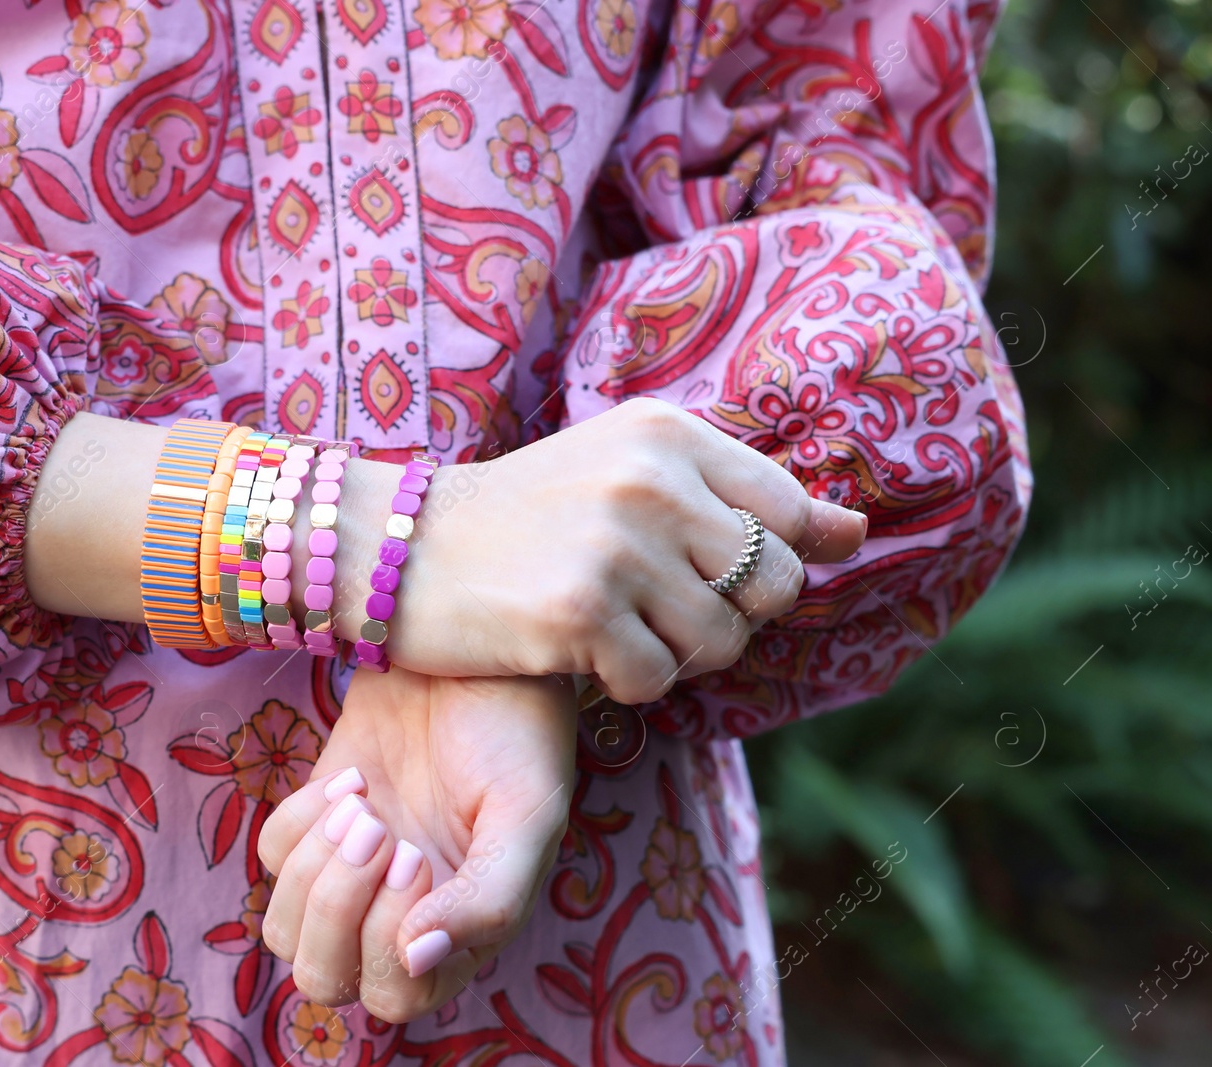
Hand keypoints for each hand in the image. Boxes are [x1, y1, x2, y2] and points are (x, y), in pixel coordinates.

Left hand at [255, 668, 574, 1022]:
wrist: (473, 650)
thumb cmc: (517, 736)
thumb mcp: (527, 820)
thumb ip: (489, 903)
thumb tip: (418, 960)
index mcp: (461, 934)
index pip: (397, 996)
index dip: (387, 939)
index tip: (416, 853)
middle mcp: (399, 916)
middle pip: (326, 978)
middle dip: (336, 910)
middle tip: (379, 830)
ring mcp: (351, 872)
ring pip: (284, 930)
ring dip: (312, 870)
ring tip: (360, 804)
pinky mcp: (316, 822)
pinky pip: (272, 855)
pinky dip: (301, 819)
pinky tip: (354, 778)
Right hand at [379, 399, 866, 701]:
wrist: (400, 549)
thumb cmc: (524, 517)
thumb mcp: (632, 478)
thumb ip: (743, 501)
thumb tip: (857, 533)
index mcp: (670, 432)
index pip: (787, 514)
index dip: (757, 562)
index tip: (694, 570)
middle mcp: (651, 477)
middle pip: (772, 585)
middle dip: (728, 616)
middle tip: (657, 609)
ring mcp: (616, 544)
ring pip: (723, 643)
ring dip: (677, 657)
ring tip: (616, 630)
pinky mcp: (580, 612)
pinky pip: (658, 683)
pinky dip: (625, 685)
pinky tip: (578, 653)